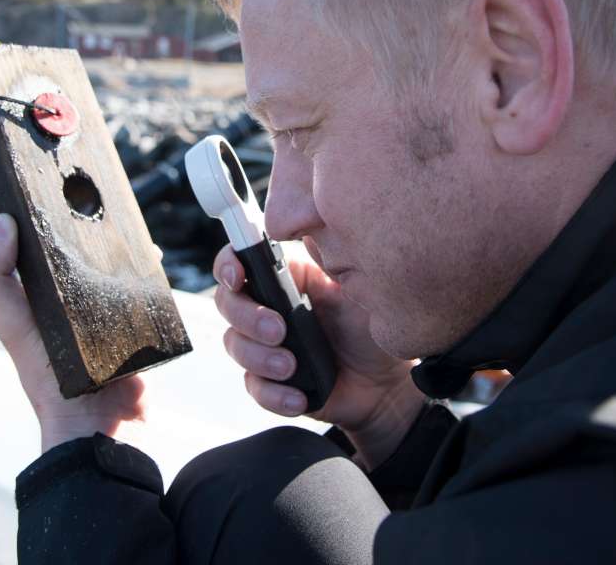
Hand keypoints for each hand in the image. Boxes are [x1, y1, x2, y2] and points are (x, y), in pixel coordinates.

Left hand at [0, 214, 145, 452]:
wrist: (97, 422)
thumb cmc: (47, 378)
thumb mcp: (12, 323)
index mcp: (38, 295)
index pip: (38, 245)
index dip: (40, 217)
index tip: (50, 186)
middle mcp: (70, 299)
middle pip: (80, 249)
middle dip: (87, 225)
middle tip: (96, 198)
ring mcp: (104, 308)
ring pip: (112, 263)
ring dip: (119, 244)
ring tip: (124, 222)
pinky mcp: (133, 320)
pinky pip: (142, 286)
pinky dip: (145, 269)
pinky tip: (147, 255)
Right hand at [212, 243, 423, 468]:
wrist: (387, 384)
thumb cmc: (371, 328)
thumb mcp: (357, 287)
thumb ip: (330, 256)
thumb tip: (309, 218)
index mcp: (285, 278)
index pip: (240, 261)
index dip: (228, 265)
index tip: (237, 276)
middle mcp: (269, 308)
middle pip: (228, 303)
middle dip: (247, 317)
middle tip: (278, 330)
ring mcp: (266, 346)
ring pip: (235, 345)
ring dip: (259, 357)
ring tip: (292, 366)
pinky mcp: (272, 382)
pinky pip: (255, 388)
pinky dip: (273, 394)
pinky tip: (298, 397)